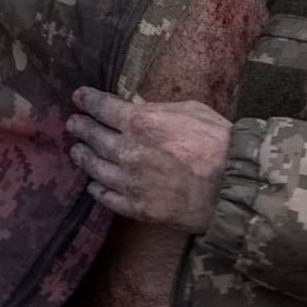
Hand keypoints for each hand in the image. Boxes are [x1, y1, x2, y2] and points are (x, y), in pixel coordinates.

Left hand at [67, 87, 230, 230]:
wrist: (233, 185)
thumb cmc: (219, 142)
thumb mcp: (191, 110)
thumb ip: (159, 108)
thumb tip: (138, 105)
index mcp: (141, 122)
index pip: (104, 108)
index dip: (88, 101)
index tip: (79, 98)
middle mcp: (128, 151)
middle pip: (95, 137)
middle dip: (81, 128)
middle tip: (73, 124)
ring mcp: (131, 182)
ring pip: (96, 169)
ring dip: (84, 158)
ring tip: (77, 152)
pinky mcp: (138, 208)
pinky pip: (109, 198)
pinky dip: (98, 190)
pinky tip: (93, 186)